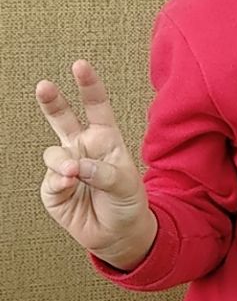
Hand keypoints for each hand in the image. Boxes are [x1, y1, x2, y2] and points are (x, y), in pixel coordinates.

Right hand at [36, 60, 156, 267]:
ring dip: (62, 162)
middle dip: (52, 101)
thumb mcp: (127, 185)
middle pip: (63, 119)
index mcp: (105, 139)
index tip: (79, 65)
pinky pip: (50, 180)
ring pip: (53, 153)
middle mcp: (83, 149)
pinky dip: (58, 182)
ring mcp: (66, 168)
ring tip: (73, 173)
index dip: (88, 86)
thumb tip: (76, 165)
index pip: (96, 106)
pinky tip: (68, 184)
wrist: (119, 235)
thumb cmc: (127, 203)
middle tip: (44, 86)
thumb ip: (104, 172)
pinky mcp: (54, 189)